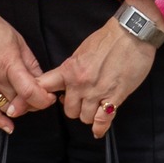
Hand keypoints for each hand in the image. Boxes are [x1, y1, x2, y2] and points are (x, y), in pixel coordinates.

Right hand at [0, 0, 55, 133]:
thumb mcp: (18, 39)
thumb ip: (30, 62)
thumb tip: (41, 79)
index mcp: (9, 64)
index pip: (30, 92)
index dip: (44, 98)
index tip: (50, 96)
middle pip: (20, 102)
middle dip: (34, 102)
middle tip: (41, 95)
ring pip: (6, 107)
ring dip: (20, 109)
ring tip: (27, 102)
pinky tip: (9, 126)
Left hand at [39, 0, 162, 135]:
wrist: (131, 32)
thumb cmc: (108, 39)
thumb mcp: (81, 52)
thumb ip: (71, 69)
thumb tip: (65, 81)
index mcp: (69, 69)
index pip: (42, 88)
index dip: (34, 98)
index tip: (32, 105)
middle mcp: (80, 83)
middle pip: (68, 110)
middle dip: (75, 108)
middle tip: (82, 101)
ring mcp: (97, 92)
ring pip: (85, 117)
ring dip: (90, 114)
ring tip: (96, 106)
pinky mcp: (115, 96)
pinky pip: (103, 120)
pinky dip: (100, 128)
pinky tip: (99, 130)